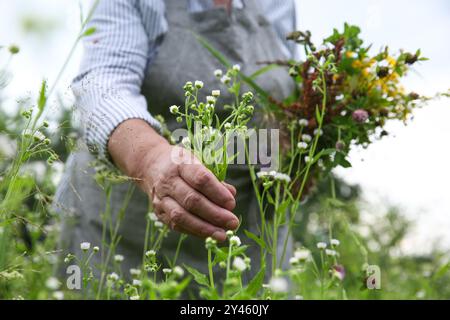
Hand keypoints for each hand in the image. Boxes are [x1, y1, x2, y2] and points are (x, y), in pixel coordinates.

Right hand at [108, 119, 237, 241]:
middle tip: (232, 222)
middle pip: (192, 200)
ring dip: (204, 228)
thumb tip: (231, 194)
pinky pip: (176, 225)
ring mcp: (161, 198)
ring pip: (182, 216)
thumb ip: (215, 179)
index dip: (217, 192)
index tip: (231, 204)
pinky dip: (195, 231)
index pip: (200, 179)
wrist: (151, 166)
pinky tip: (209, 235)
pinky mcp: (159, 212)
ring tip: (222, 234)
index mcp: (180, 163)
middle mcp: (168, 181)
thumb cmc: (182, 164)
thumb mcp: (198, 162)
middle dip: (215, 214)